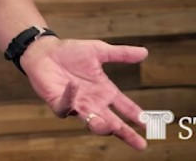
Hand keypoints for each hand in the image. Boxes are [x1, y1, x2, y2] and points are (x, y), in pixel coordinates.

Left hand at [19, 37, 148, 149]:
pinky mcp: (59, 103)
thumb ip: (121, 54)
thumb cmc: (71, 52)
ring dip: (101, 126)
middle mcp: (93, 102)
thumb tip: (145, 52)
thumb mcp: (99, 51)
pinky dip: (70, 97)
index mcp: (104, 91)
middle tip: (140, 144)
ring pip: (91, 123)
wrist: (45, 51)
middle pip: (112, 123)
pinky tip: (75, 86)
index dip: (136, 116)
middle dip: (125, 133)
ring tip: (111, 127)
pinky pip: (66, 106)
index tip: (149, 124)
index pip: (124, 107)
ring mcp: (76, 105)